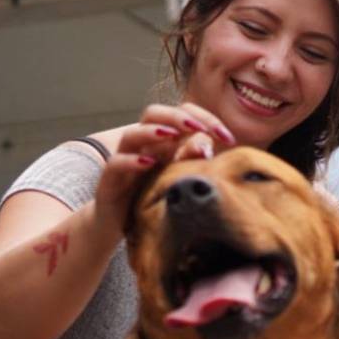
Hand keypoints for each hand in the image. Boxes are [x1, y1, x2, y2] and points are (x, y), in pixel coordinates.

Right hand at [93, 102, 236, 236]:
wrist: (116, 225)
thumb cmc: (151, 199)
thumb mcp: (176, 179)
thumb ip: (191, 161)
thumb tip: (208, 146)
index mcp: (163, 142)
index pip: (182, 115)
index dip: (205, 118)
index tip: (228, 138)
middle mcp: (143, 145)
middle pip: (153, 114)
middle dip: (178, 116)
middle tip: (200, 128)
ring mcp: (124, 160)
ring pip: (131, 134)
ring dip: (152, 131)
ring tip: (171, 134)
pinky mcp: (110, 180)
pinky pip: (115, 163)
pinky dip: (131, 160)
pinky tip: (148, 163)